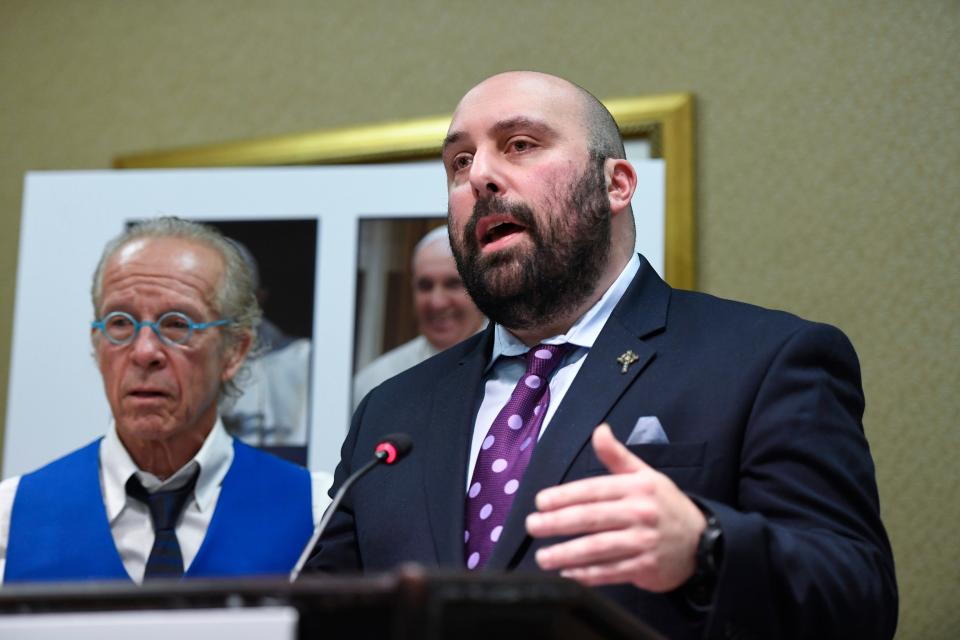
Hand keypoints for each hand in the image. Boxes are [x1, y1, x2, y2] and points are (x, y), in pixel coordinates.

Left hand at [525, 423, 705, 591]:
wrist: (703, 541)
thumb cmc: (665, 505)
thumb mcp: (644, 475)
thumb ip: (617, 456)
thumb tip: (599, 430)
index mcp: (636, 487)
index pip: (594, 489)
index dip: (565, 496)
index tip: (540, 502)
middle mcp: (640, 513)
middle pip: (591, 518)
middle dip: (558, 523)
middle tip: (532, 526)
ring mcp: (644, 542)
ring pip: (598, 547)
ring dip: (567, 553)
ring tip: (542, 557)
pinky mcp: (646, 568)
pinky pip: (611, 572)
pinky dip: (587, 575)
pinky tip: (567, 574)